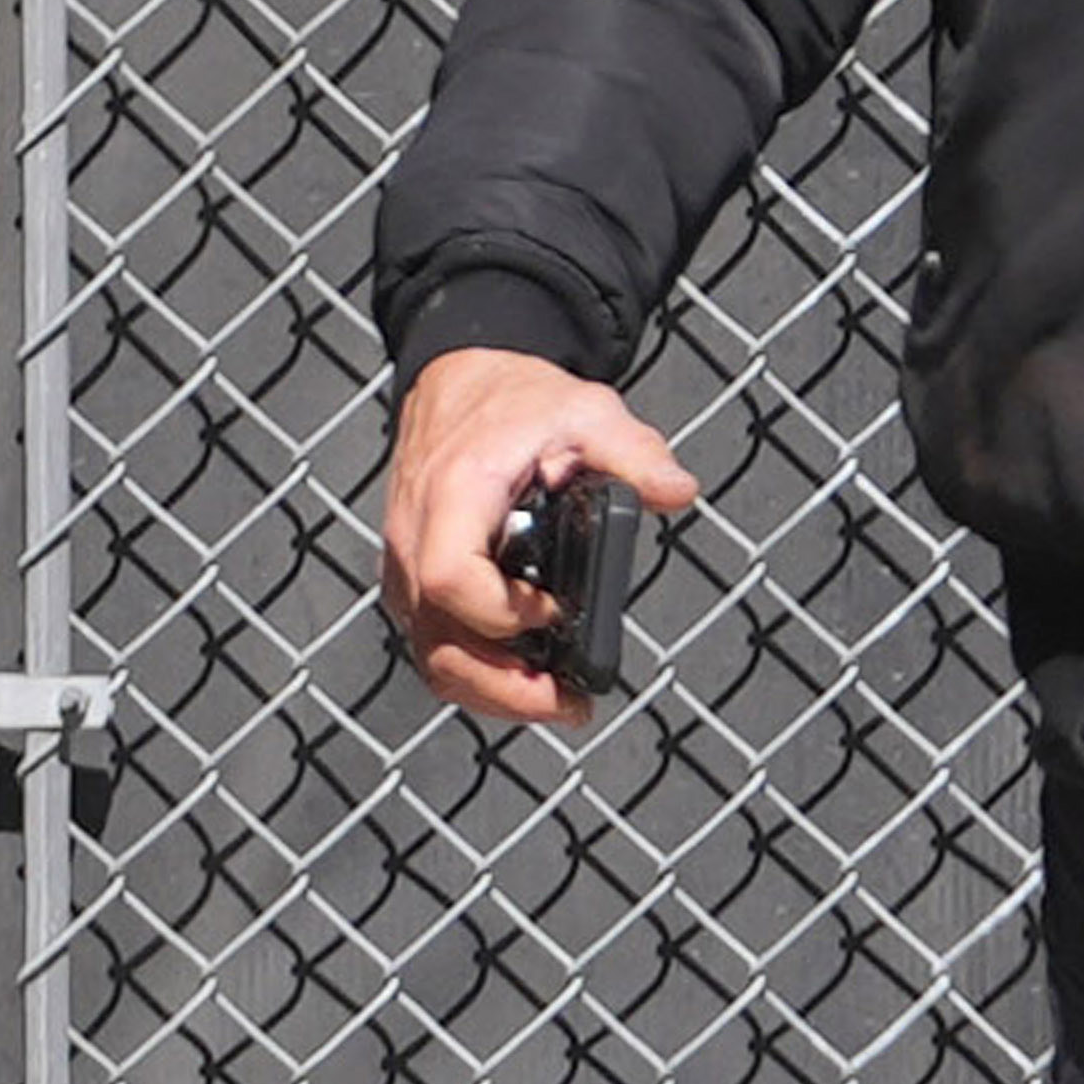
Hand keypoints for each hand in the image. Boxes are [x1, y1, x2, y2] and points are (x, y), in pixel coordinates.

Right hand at [380, 346, 695, 729]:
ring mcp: (407, 567)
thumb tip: (676, 490)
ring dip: (492, 693)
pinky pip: (434, 645)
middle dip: (502, 688)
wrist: (463, 380)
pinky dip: (478, 675)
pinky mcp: (414, 584)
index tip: (556, 614)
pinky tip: (529, 680)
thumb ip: (633, 452)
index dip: (504, 613)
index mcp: (452, 496)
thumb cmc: (514, 401)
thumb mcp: (586, 410)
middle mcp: (415, 538)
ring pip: (432, 657)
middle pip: (438, 642)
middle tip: (568, 701)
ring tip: (556, 702)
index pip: (451, 579)